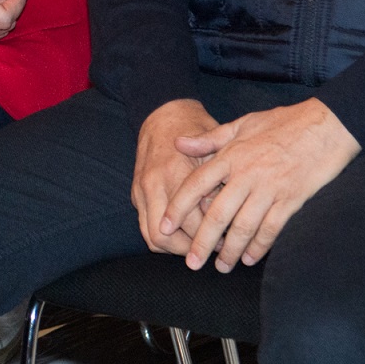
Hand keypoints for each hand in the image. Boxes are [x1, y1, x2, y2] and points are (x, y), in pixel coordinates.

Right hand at [130, 97, 222, 255]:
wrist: (164, 114)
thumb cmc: (196, 130)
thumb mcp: (214, 149)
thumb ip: (217, 183)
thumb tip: (225, 217)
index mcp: (176, 173)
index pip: (192, 221)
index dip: (212, 236)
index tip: (229, 241)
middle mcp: (154, 184)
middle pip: (165, 236)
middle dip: (189, 249)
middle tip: (212, 249)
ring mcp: (141, 190)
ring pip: (151, 237)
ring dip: (174, 247)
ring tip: (198, 245)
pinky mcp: (135, 193)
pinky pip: (145, 226)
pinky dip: (163, 238)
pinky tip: (183, 235)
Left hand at [169, 98, 361, 272]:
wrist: (326, 126)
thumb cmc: (283, 122)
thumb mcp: (242, 123)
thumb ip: (209, 139)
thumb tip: (178, 143)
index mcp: (231, 155)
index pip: (196, 185)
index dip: (178, 208)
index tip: (164, 228)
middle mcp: (246, 174)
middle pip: (217, 214)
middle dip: (202, 242)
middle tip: (192, 263)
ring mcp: (270, 189)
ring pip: (243, 227)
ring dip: (230, 251)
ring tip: (222, 266)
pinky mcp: (291, 200)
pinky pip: (271, 229)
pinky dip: (259, 246)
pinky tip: (251, 258)